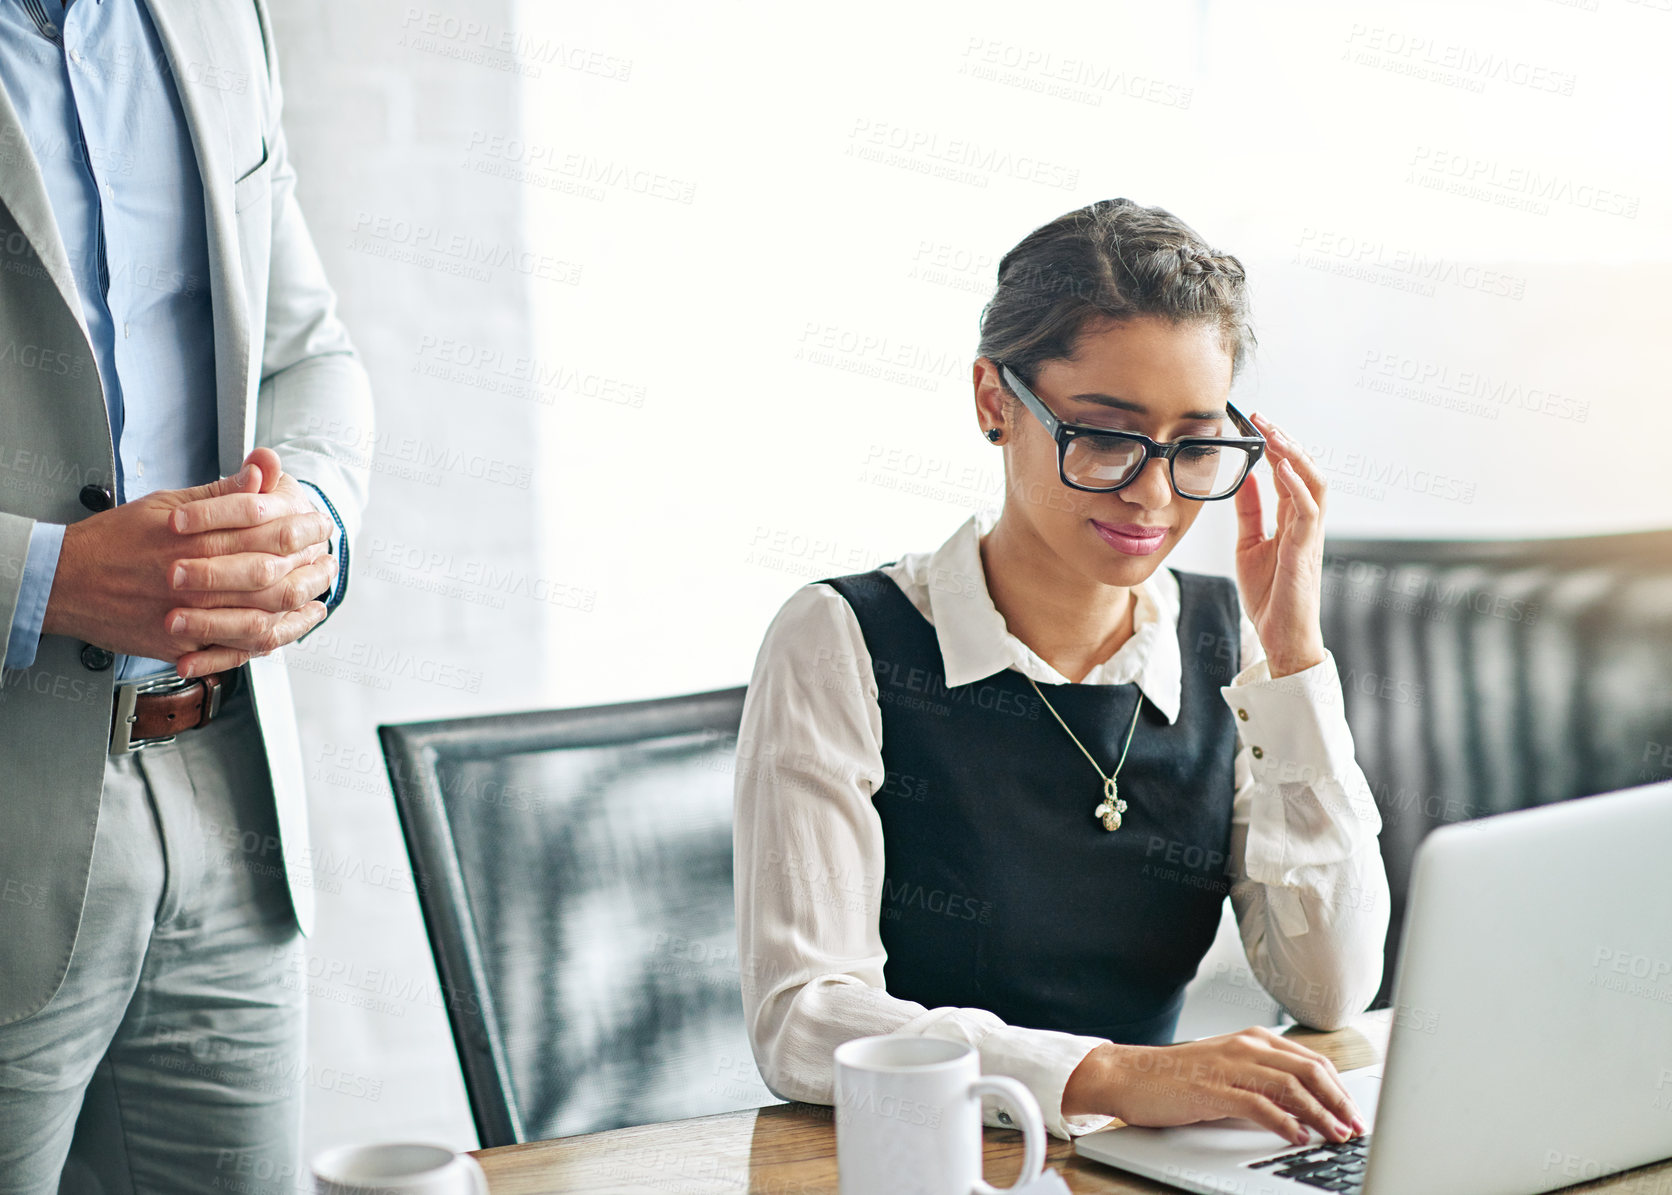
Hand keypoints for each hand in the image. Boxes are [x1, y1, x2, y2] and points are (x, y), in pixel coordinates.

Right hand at [43, 448, 335, 673]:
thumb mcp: (167, 503)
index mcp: (194, 536)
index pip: (264, 528)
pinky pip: (234, 648)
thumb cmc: (114, 539)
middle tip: (330, 559)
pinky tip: (287, 630)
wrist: (67, 581)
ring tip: (320, 595)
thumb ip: (220, 494)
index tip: (320, 523)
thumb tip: (261, 472)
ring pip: (260, 614)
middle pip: (270, 573)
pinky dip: (267, 640)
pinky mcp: (181, 643)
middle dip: (308, 566)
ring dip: (297, 605)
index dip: (301, 525)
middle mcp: (194, 576)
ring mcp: (188, 614)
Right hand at [1062, 1025, 1368, 1146]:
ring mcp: (1229, 1066)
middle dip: (1338, 1101)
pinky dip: (1284, 1122)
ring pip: (1290, 1086)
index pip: (1311, 1060)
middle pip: (1309, 1070)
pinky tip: (1296, 1136)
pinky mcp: (1213, 1089)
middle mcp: (1245, 1047)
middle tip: (1355, 1126)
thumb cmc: (1177, 1078)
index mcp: (1252, 1040)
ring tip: (1335, 1134)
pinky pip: (1259, 1105)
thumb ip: (1262, 1081)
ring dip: (1320, 1114)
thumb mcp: (1228, 1071)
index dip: (1339, 1088)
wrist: (1130, 1075)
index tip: (1354, 1112)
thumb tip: (1304, 1108)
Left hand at [1233, 413, 1327, 677]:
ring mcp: (1309, 536)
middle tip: (1264, 420)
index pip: (1290, 474)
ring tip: (1276, 435)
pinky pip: (1308, 512)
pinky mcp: (1306, 552)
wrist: (1280, 637)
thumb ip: (1250, 512)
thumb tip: (1244, 478)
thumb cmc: (1270, 596)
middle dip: (1287, 443)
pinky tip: (1280, 469)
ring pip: (1315, 485)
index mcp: (1293, 521)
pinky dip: (1296, 487)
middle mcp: (1306, 524)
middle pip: (1306, 472)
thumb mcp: (1249, 545)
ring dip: (1296, 457)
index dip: (1277, 448)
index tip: (1257, 425)